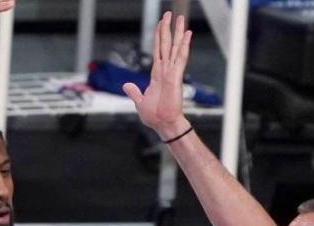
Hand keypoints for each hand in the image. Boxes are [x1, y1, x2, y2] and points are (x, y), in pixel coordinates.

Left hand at [123, 12, 191, 138]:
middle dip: (167, 28)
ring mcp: (172, 72)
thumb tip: (126, 85)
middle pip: (166, 44)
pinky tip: (187, 34)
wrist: (163, 124)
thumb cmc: (154, 116)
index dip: (158, 36)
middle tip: (169, 13)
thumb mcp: (140, 101)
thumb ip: (134, 92)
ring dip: (177, 32)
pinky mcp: (176, 76)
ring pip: (174, 47)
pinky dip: (184, 45)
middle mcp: (165, 70)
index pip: (158, 50)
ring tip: (180, 18)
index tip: (160, 24)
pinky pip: (180, 57)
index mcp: (157, 74)